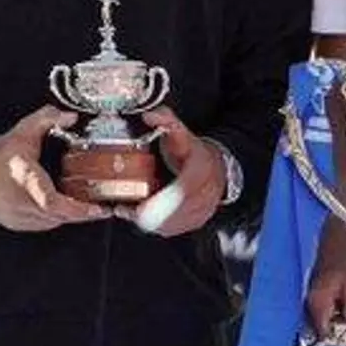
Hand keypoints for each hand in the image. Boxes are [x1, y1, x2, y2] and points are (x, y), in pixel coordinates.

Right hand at [0, 105, 109, 230]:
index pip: (54, 203)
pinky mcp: (12, 223)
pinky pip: (40, 226)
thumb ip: (48, 118)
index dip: (78, 209)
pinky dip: (52, 219)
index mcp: (27, 181)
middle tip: (97, 207)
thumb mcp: (24, 129)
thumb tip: (70, 116)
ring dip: (66, 216)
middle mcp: (21, 203)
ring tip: (82, 207)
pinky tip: (59, 208)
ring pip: (51, 224)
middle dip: (80, 213)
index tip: (98, 209)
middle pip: (59, 217)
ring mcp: (15, 216)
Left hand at [118, 107, 224, 236]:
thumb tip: (150, 116)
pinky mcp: (196, 221)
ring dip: (150, 221)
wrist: (218, 169)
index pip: (185, 187)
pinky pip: (174, 229)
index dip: (165, 199)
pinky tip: (144, 218)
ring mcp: (203, 209)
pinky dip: (157, 226)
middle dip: (150, 213)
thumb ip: (166, 121)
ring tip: (130, 211)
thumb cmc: (195, 152)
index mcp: (202, 167)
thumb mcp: (182, 132)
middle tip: (127, 209)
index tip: (142, 207)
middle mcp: (206, 191)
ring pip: (174, 223)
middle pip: (177, 211)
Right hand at [305, 220, 345, 336]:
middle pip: (326, 328)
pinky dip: (339, 308)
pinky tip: (345, 297)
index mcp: (318, 302)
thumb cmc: (342, 259)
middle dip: (342, 323)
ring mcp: (313, 302)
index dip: (339, 332)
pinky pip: (329, 312)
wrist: (335, 244)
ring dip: (341, 315)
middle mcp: (311, 304)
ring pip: (328, 320)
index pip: (324, 331)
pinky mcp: (317, 299)